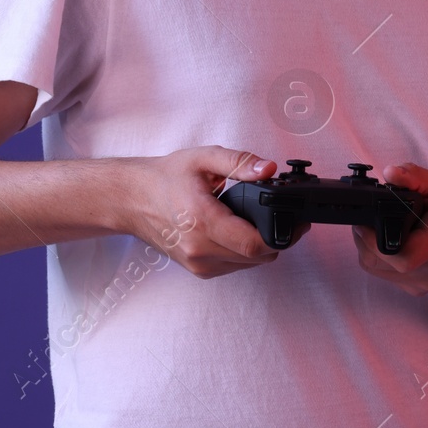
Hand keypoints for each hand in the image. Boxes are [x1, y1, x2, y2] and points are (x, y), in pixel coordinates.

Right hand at [127, 145, 307, 278]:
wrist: (131, 199)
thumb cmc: (164, 178)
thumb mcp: (203, 158)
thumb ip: (239, 162)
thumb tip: (268, 169)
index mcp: (203, 221)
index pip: (255, 244)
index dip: (283, 234)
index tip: (296, 222)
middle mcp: (200, 249)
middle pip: (258, 257)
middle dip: (277, 238)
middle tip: (284, 217)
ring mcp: (198, 264)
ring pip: (249, 264)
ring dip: (261, 247)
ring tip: (258, 220)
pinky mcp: (198, 269)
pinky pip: (235, 266)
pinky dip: (245, 252)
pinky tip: (239, 230)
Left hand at [351, 162, 427, 295]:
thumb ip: (415, 177)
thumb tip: (389, 172)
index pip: (396, 255)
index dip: (372, 238)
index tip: (366, 219)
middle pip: (377, 263)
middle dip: (365, 239)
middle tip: (367, 219)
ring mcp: (424, 283)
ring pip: (377, 271)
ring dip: (370, 249)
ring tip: (379, 228)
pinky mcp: (419, 288)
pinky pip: (386, 276)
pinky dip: (380, 259)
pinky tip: (391, 242)